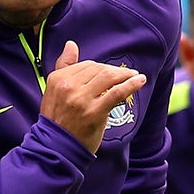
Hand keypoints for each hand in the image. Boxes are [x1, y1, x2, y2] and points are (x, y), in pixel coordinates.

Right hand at [39, 39, 145, 154]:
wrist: (56, 148)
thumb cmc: (57, 121)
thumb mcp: (53, 91)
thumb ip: (63, 67)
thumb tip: (71, 44)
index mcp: (57, 79)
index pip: (86, 65)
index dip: (101, 68)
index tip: (110, 73)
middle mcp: (68, 87)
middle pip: (98, 70)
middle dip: (114, 71)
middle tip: (125, 75)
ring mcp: (82, 100)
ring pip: (109, 77)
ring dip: (125, 74)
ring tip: (134, 76)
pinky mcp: (95, 112)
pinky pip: (117, 92)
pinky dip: (131, 84)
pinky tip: (140, 81)